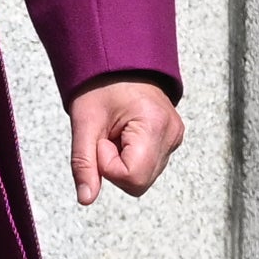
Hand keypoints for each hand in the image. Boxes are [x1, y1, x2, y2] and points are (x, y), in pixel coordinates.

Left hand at [68, 75, 183, 204]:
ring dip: (122, 160)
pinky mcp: (171, 140)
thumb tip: (85, 199)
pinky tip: (125, 133)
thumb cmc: (99, 85)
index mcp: (155, 126)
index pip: (132, 177)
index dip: (108, 165)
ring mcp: (175, 139)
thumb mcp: (84, 121)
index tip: (100, 139)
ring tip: (116, 130)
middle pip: (139, 182)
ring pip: (143, 176)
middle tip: (106, 134)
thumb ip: (83, 161)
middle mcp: (173, 136)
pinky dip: (131, 155)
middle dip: (114, 165)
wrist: (117, 59)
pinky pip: (148, 164)